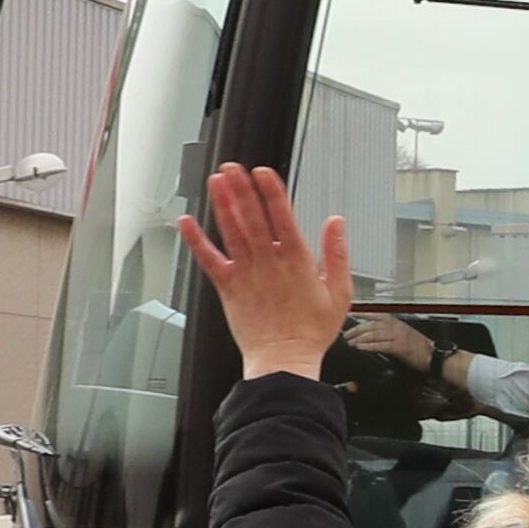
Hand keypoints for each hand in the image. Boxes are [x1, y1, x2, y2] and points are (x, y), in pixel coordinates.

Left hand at [176, 165, 356, 381]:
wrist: (283, 359)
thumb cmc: (312, 330)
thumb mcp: (341, 292)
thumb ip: (337, 254)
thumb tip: (336, 224)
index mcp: (298, 261)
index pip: (282, 217)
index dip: (271, 192)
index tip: (263, 172)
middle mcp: (268, 263)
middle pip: (253, 218)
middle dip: (242, 190)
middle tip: (232, 168)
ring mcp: (246, 274)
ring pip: (232, 232)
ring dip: (223, 204)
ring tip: (216, 182)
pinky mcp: (228, 288)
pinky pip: (209, 260)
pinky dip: (197, 241)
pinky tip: (187, 223)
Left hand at [346, 313, 437, 371]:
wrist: (434, 355)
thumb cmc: (420, 347)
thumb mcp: (405, 334)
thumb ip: (390, 331)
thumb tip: (373, 333)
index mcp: (397, 322)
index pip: (376, 315)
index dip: (362, 314)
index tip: (350, 315)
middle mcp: (396, 327)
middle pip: (372, 325)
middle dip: (357, 329)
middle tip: (347, 334)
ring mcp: (398, 336)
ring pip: (375, 334)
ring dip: (360, 338)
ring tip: (350, 342)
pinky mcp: (399, 347)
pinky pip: (381, 345)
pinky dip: (369, 346)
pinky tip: (361, 348)